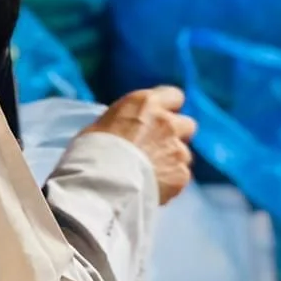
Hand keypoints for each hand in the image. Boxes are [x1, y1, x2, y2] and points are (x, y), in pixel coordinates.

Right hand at [81, 86, 195, 204]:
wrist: (102, 184)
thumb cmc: (92, 150)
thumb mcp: (104, 122)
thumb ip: (128, 120)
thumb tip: (130, 126)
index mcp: (147, 103)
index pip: (174, 95)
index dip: (168, 107)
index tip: (159, 117)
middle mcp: (168, 123)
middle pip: (187, 125)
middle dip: (176, 135)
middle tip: (158, 146)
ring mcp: (178, 150)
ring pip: (184, 153)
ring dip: (172, 159)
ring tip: (151, 172)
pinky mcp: (181, 174)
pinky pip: (181, 175)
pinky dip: (171, 180)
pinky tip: (154, 186)